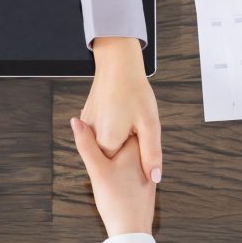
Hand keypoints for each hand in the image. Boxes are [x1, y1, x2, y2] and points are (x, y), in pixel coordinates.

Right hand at [69, 114, 156, 237]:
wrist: (132, 231)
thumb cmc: (116, 201)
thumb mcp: (97, 170)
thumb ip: (86, 144)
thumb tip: (74, 120)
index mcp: (135, 149)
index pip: (123, 124)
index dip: (109, 118)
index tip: (99, 111)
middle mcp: (144, 157)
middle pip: (125, 137)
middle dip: (112, 133)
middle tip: (95, 127)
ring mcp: (144, 170)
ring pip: (127, 152)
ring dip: (114, 150)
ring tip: (100, 152)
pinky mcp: (143, 183)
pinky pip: (129, 166)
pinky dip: (119, 164)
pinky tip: (112, 172)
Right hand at [81, 37, 161, 182]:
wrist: (117, 64)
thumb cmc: (134, 91)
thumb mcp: (149, 124)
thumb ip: (151, 154)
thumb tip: (154, 178)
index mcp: (107, 144)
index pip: (123, 167)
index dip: (137, 157)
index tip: (143, 138)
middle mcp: (92, 138)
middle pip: (114, 156)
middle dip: (128, 146)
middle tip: (137, 124)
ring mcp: (87, 127)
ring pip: (108, 143)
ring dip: (120, 136)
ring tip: (128, 116)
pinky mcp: (87, 118)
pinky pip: (102, 131)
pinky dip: (113, 126)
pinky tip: (120, 113)